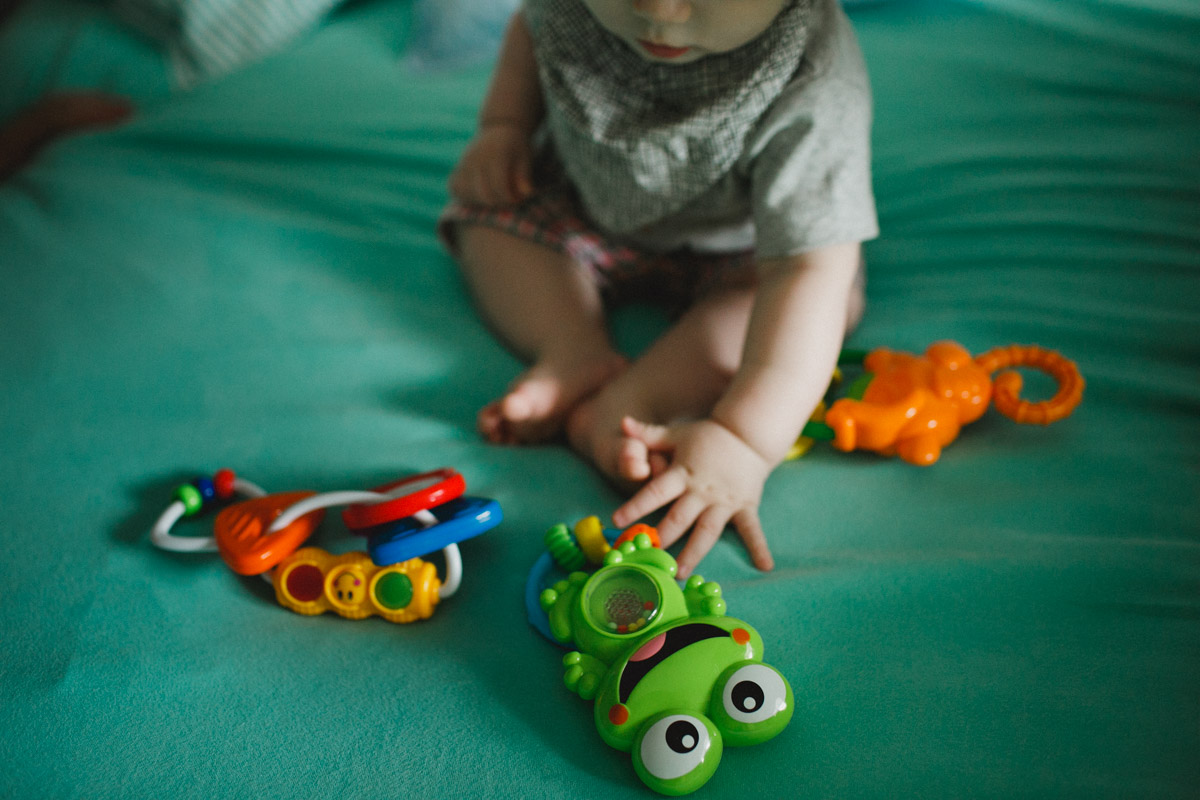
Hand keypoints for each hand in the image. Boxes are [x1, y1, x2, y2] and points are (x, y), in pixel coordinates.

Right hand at [447, 122, 533, 206]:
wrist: (500, 128)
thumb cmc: (516, 147)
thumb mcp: (525, 157)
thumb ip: (524, 176)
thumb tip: (525, 194)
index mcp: (495, 154)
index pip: (500, 187)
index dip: (511, 199)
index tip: (518, 199)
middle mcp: (476, 158)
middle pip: (485, 194)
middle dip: (499, 203)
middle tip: (508, 199)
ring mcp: (464, 163)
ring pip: (468, 194)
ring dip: (482, 202)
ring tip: (495, 197)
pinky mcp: (456, 168)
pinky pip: (455, 188)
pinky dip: (465, 196)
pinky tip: (478, 195)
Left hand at [612, 416, 774, 578]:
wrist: (749, 434)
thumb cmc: (708, 436)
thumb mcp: (677, 433)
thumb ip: (649, 434)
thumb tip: (623, 421)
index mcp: (683, 473)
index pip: (655, 492)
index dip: (636, 506)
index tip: (617, 521)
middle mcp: (702, 491)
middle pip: (679, 518)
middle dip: (662, 538)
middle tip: (647, 559)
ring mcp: (725, 501)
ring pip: (707, 532)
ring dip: (694, 554)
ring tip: (680, 573)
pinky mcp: (745, 506)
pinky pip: (752, 530)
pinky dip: (758, 547)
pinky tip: (764, 566)